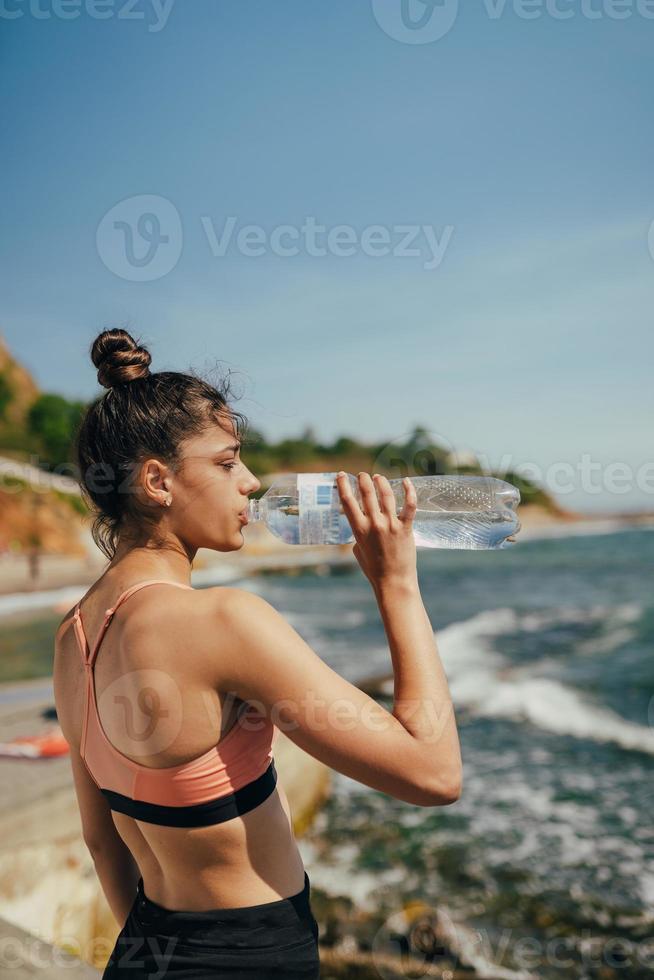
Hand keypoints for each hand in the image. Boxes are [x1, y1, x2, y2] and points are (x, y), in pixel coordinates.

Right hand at [335, 472, 417, 590]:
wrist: (393, 581)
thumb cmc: (373, 568)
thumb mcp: (358, 550)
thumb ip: (359, 534)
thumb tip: (362, 524)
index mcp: (359, 530)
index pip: (347, 502)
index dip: (343, 485)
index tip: (342, 475)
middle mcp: (374, 524)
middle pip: (367, 493)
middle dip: (363, 480)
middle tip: (363, 475)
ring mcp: (391, 525)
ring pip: (386, 495)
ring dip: (381, 482)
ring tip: (378, 477)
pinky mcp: (406, 528)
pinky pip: (409, 505)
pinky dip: (409, 490)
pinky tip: (407, 481)